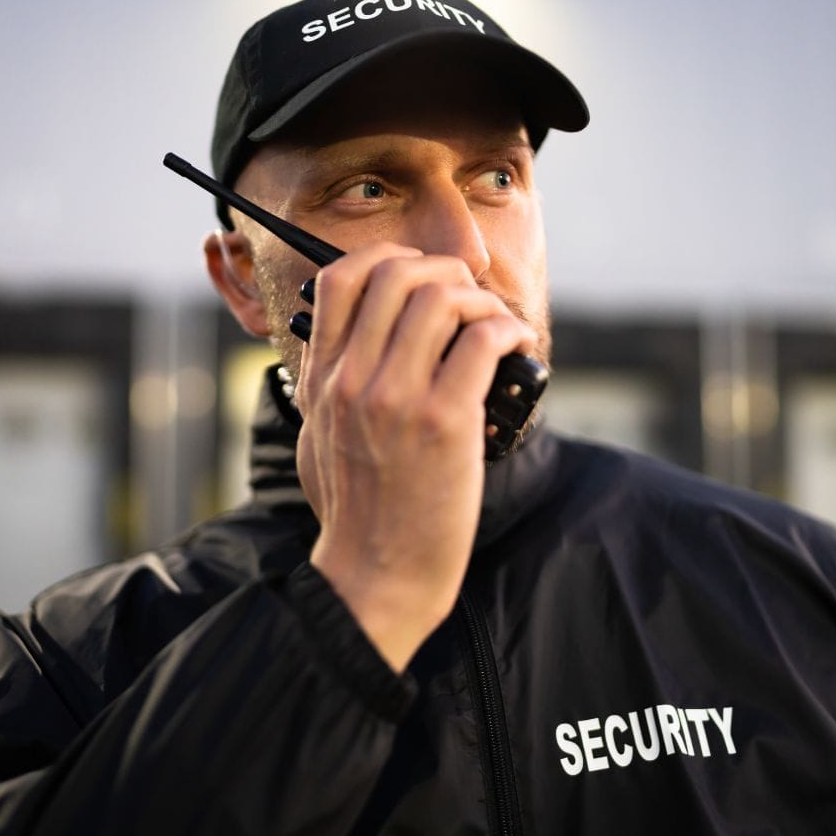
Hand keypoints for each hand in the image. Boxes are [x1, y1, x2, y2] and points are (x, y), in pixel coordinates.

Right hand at [294, 243, 536, 672]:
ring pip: (444, 297)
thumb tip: (343, 347)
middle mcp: (353, 378)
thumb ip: (328, 386)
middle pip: (399, 274)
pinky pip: (483, 340)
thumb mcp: (319, 438)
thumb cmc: (357, 514)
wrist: (375, 576)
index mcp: (322, 379)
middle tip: (471, 303)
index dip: (390, 259)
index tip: (422, 277)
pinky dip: (509, 332)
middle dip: (447, 275)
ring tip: (497, 329)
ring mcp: (397, 397)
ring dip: (482, 302)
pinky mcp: (444, 421)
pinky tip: (516, 351)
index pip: (342, 278)